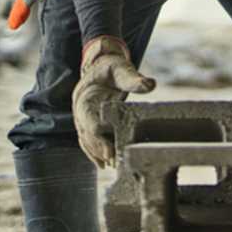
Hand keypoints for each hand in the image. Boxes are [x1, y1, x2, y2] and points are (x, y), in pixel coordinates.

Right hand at [72, 36, 155, 167]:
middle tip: (114, 163)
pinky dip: (94, 152)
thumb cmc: (112, 67)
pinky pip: (88, 139)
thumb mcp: (122, 69)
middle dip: (99, 150)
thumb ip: (133, 79)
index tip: (109, 152)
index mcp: (85, 97)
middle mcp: (80, 109)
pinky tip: (104, 164)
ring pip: (86, 140)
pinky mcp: (88, 121)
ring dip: (97, 154)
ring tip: (112, 166)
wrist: (101, 66)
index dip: (98, 139)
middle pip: (86, 135)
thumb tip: (150, 84)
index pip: (89, 123)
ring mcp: (82, 117)